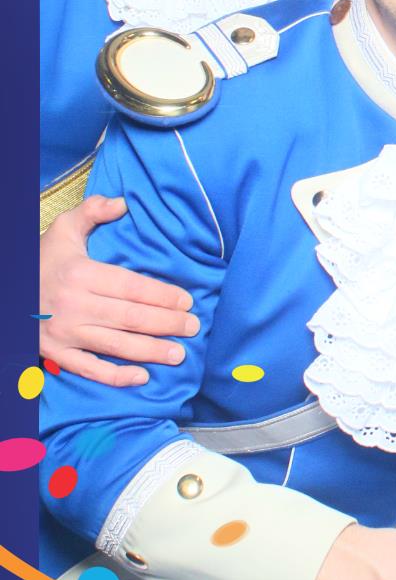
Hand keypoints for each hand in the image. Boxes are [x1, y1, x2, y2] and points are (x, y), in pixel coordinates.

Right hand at [40, 196, 198, 385]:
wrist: (7, 289)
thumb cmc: (41, 259)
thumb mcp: (63, 229)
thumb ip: (92, 212)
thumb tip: (123, 202)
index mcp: (80, 274)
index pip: (130, 287)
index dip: (161, 296)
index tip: (186, 301)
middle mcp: (74, 305)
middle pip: (130, 318)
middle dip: (166, 324)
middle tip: (193, 327)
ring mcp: (64, 333)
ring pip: (115, 345)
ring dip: (150, 351)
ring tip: (179, 354)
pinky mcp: (56, 353)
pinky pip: (89, 369)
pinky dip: (116, 376)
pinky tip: (142, 377)